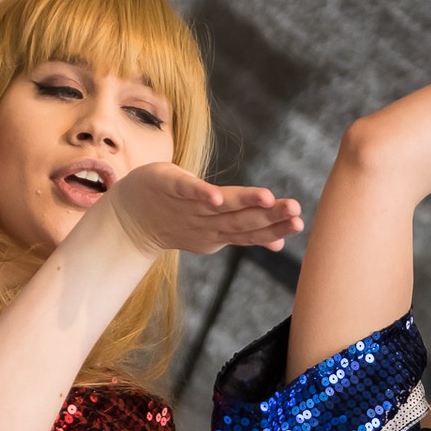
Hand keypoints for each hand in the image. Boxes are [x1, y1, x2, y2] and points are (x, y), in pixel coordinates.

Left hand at [94, 162, 303, 256]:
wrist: (131, 218)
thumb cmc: (178, 216)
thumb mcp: (214, 228)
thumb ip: (245, 231)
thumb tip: (279, 244)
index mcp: (220, 230)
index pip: (252, 231)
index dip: (274, 228)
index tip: (299, 222)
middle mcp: (208, 222)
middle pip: (242, 221)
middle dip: (270, 217)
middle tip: (295, 212)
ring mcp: (189, 207)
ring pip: (222, 208)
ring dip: (245, 204)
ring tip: (269, 199)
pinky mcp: (169, 186)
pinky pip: (187, 191)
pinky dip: (201, 194)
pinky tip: (216, 195)